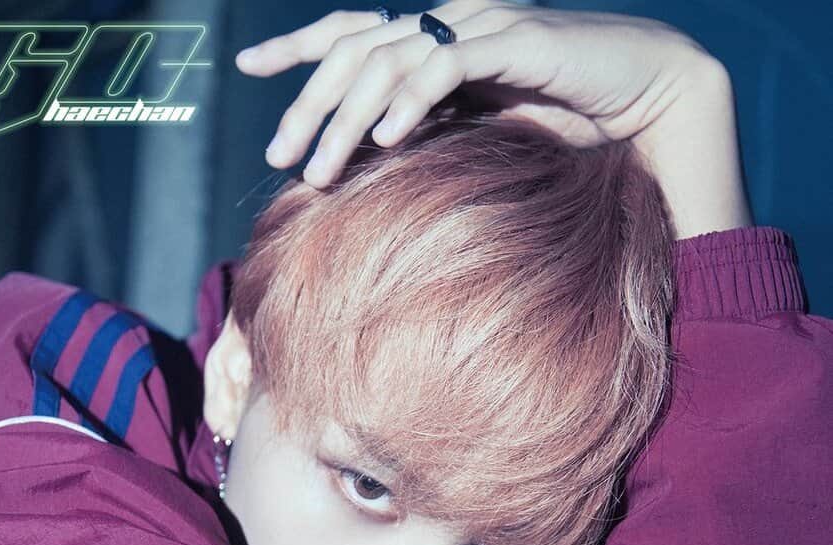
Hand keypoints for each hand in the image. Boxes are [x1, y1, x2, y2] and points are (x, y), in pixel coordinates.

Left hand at [235, 3, 718, 186]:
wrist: (644, 95)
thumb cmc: (565, 120)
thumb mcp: (482, 132)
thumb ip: (434, 135)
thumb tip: (378, 165)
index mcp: (437, 38)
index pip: (353, 32)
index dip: (298, 46)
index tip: (250, 66)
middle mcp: (450, 22)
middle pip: (357, 50)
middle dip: (309, 105)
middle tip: (281, 157)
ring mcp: (481, 26)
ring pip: (391, 61)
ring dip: (348, 120)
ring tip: (319, 172)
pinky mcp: (516, 41)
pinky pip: (448, 66)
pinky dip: (412, 101)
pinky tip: (386, 140)